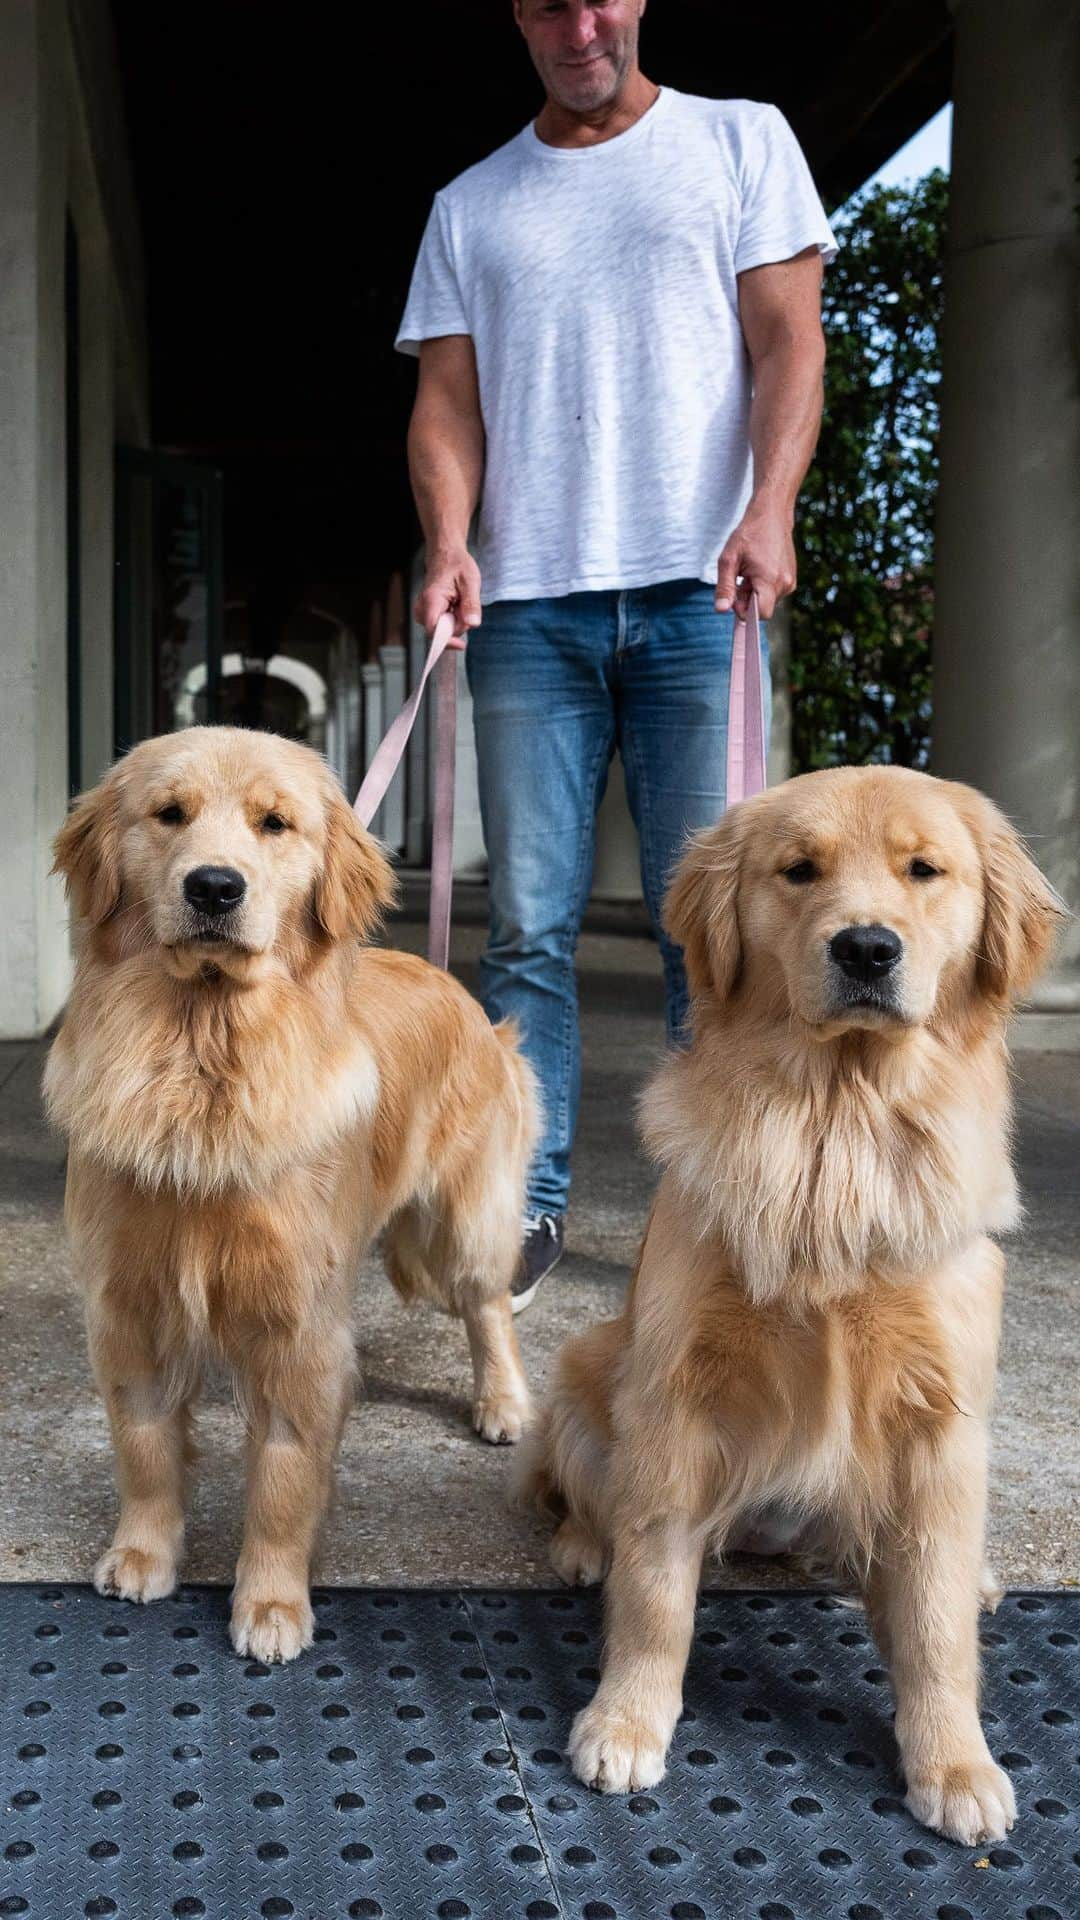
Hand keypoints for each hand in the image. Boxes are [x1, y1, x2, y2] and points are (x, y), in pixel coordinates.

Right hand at [414, 546, 481, 639]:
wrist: (445, 554)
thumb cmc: (457, 564)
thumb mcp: (470, 581)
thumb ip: (471, 604)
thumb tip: (473, 624)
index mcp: (431, 600)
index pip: (434, 631)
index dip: (448, 641)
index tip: (462, 645)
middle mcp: (423, 608)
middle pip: (443, 632)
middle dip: (459, 624)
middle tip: (465, 602)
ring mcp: (424, 612)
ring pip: (445, 630)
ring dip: (457, 620)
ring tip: (460, 600)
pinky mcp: (428, 615)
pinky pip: (444, 625)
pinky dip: (454, 618)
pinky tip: (455, 604)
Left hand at [715, 504, 796, 618]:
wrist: (771, 515)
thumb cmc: (748, 535)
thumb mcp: (728, 560)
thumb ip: (725, 587)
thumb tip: (721, 610)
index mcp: (770, 580)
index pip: (761, 615)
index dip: (744, 610)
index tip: (735, 594)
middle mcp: (785, 584)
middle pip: (763, 609)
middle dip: (748, 600)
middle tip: (741, 578)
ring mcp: (790, 581)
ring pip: (768, 601)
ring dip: (755, 593)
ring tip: (750, 571)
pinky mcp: (792, 578)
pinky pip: (775, 593)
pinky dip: (764, 587)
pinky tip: (758, 570)